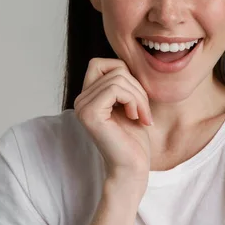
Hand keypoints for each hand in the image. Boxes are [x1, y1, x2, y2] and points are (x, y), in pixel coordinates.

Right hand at [74, 58, 152, 186]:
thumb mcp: (130, 102)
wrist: (132, 168)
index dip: (125, 74)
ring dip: (139, 96)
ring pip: (118, 78)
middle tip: (144, 110)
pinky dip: (134, 100)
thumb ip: (123, 81)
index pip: (103, 63)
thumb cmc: (134, 139)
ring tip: (142, 116)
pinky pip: (116, 88)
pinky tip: (136, 117)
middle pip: (114, 68)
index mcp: (88, 96)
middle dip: (137, 86)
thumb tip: (128, 56)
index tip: (137, 99)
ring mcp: (82, 106)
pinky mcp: (89, 113)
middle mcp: (80, 99)